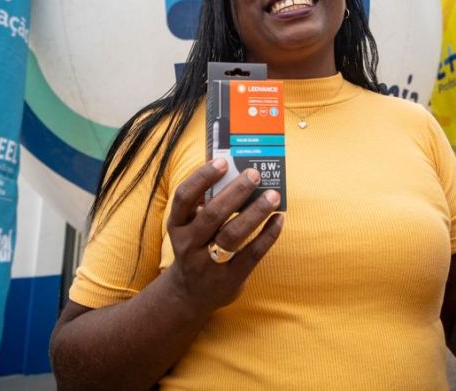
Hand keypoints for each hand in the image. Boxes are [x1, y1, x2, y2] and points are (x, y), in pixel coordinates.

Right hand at [164, 158, 282, 312]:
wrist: (189, 294)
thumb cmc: (196, 247)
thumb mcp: (189, 228)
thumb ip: (205, 204)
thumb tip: (235, 174)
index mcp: (177, 225)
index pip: (184, 197)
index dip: (202, 178)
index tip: (223, 162)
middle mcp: (188, 245)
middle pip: (212, 215)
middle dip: (236, 192)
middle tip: (255, 174)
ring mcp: (208, 264)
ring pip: (232, 235)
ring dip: (255, 212)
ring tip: (273, 195)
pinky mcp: (230, 279)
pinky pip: (252, 254)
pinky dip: (268, 235)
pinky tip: (279, 219)